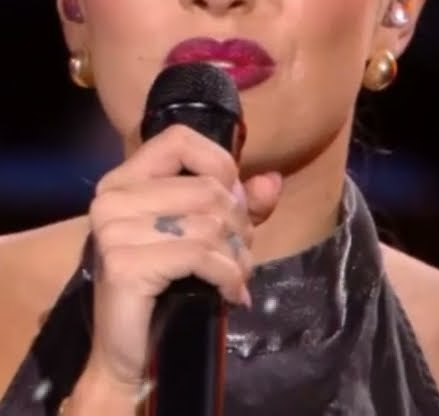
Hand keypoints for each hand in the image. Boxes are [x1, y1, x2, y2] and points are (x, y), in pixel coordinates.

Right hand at [78, 125, 282, 396]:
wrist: (135, 356)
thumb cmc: (171, 290)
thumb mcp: (209, 238)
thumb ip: (241, 205)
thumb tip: (271, 181)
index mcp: (124, 182)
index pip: (179, 139)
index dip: (220, 165)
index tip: (233, 201)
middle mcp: (111, 199)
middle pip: (208, 188)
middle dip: (239, 225)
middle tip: (238, 256)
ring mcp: (113, 231)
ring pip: (210, 222)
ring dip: (237, 255)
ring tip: (233, 276)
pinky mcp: (124, 264)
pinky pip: (202, 254)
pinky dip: (228, 276)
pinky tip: (230, 294)